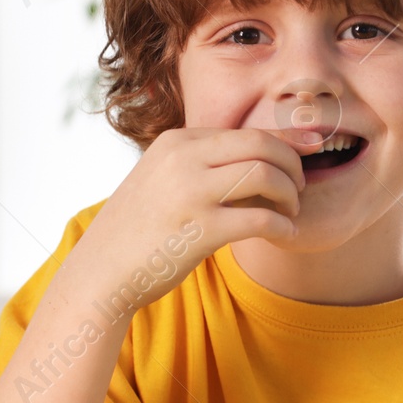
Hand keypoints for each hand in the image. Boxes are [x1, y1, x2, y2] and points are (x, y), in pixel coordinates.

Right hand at [66, 127, 322, 308]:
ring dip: (290, 195)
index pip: (248, 132)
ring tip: (291, 212)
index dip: (283, 148)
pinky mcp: (199, 231)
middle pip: (262, 145)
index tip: (301, 164)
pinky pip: (260, 219)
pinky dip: (283, 226)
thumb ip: (203, 164)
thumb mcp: (164, 178)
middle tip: (298, 190)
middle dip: (292, 166)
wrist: (102, 269)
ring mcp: (189, 193)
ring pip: (265, 175)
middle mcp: (183, 159)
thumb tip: (263, 160)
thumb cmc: (142, 228)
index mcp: (177, 142)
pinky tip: (285, 233)